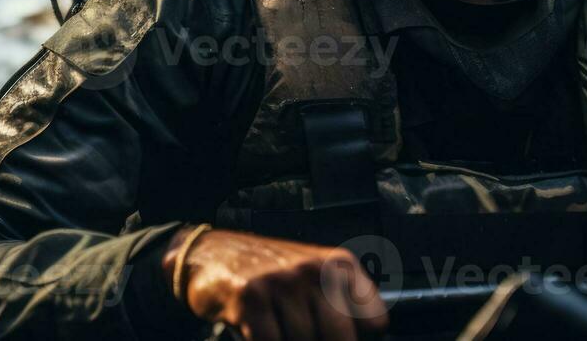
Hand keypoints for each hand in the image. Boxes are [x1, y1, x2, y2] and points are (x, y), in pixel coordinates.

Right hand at [163, 228, 388, 340]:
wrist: (211, 254)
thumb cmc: (269, 274)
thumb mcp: (314, 279)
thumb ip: (341, 307)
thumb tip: (365, 338)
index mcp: (338, 265)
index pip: (375, 321)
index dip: (358, 337)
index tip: (336, 335)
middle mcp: (313, 269)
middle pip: (341, 339)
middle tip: (299, 333)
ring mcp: (282, 281)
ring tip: (276, 327)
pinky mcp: (250, 297)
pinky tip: (256, 330)